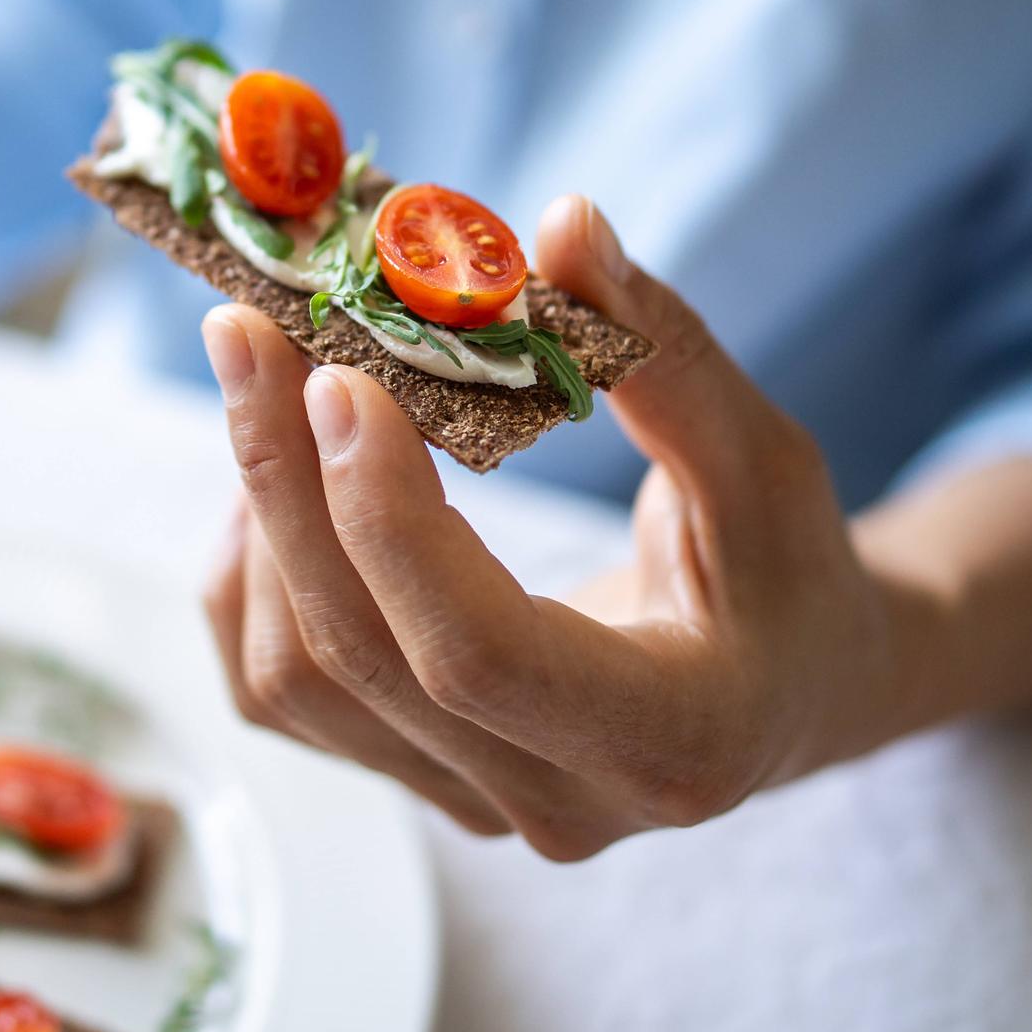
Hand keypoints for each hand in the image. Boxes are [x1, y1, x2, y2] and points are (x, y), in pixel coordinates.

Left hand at [200, 196, 938, 857]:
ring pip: (298, 682)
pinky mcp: (414, 780)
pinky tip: (271, 478)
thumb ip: (665, 355)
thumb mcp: (765, 459)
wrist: (782, 693)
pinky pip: (281, 695)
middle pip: (361, 659)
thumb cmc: (785, 571)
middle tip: (246, 335)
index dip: (390, 519)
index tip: (337, 377)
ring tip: (260, 384)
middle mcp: (555, 807)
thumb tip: (563, 223)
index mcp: (666, 741)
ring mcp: (472, 808)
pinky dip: (250, 582)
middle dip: (288, 484)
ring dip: (260, 522)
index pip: (479, 654)